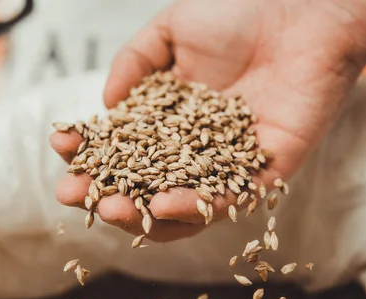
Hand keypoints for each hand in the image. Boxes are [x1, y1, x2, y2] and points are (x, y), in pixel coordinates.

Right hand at [51, 0, 365, 240]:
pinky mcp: (264, 175)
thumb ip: (135, 62)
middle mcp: (198, 150)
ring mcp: (229, 166)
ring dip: (143, 212)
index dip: (92, 151)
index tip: (62, 150)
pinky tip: (161, 204)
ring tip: (110, 207)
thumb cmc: (241, 15)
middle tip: (73, 194)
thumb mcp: (172, 30)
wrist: (303, 16)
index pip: (127, 148)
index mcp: (174, 122)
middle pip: (147, 186)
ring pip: (182, 206)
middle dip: (107, 192)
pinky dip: (195, 207)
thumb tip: (106, 106)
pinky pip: (228, 201)